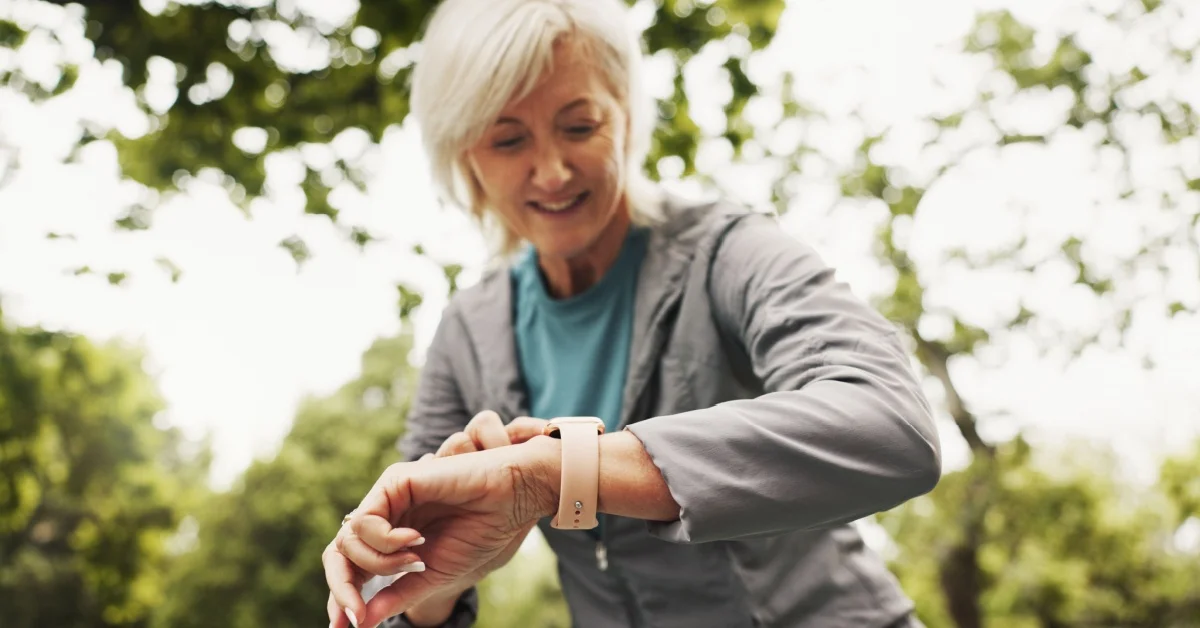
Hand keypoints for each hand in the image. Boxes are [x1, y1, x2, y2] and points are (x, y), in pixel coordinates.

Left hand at [324, 420, 560, 627]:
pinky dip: (385, 541)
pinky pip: (364, 521)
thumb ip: (397, 595)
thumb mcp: (432, 576)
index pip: (352, 567)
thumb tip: (361, 622)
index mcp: (393, 539)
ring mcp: (388, 497)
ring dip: (380, 563)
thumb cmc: (480, 533)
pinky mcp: (394, 481)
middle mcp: (385, 515)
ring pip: (348, 540)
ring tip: (417, 560)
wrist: (511, 501)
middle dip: (342, 588)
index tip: (346, 627)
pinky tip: (416, 539)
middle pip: (338, 552)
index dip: (343, 596)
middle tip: (356, 615)